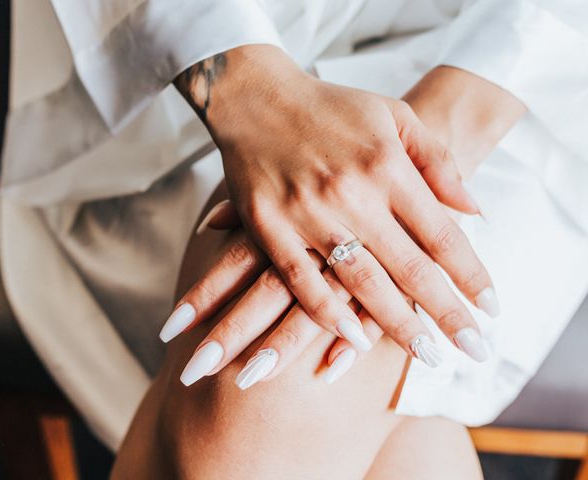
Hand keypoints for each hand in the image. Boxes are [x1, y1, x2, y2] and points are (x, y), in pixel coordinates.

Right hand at [173, 46, 494, 362]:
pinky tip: (352, 338)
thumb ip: (438, 161)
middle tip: (473, 350)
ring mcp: (308, 212)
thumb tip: (475, 212)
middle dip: (447, 314)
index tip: (491, 309)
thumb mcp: (395, 115)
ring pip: (360, 281)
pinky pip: (300, 279)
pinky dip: (326, 312)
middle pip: (410, 267)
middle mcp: (352, 192)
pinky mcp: (269, 226)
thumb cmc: (331, 108)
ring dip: (395, 324)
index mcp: (387, 165)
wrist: (258, 98)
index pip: (441, 233)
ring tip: (426, 355)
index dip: (470, 275)